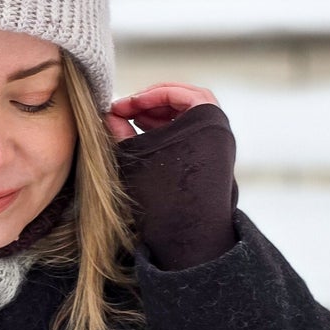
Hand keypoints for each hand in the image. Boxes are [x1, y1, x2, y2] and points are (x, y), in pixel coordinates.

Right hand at [107, 82, 238, 271]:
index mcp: (209, 122)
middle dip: (152, 102)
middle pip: (186, 100)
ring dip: (158, 114)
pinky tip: (144, 133)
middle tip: (126, 110)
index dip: (147, 96)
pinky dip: (167, 128)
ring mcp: (218, 146)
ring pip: (186, 116)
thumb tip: (110, 115)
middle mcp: (219, 131)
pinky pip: (189, 132)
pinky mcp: (211, 160)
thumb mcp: (137, 158)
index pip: (179, 93)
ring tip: (131, 121)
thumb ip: (121, 132)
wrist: (190, 236)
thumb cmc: (166, 198)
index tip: (123, 107)